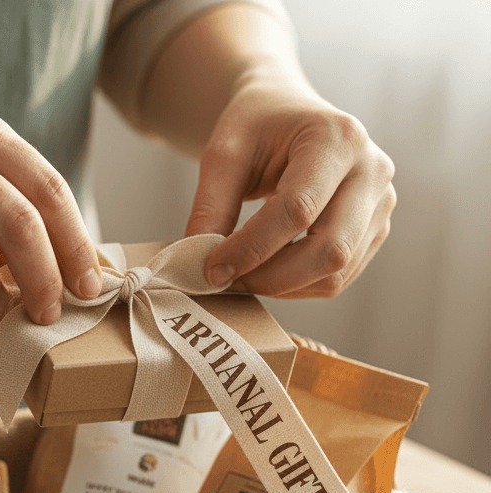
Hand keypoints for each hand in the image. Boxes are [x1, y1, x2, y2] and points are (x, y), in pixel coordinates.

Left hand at [184, 75, 394, 298]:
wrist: (289, 116)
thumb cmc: (257, 129)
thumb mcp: (224, 154)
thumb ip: (211, 208)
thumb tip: (200, 266)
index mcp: (338, 139)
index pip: (298, 210)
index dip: (251, 248)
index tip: (211, 270)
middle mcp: (372, 171)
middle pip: (329, 250)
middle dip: (270, 278)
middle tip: (225, 282)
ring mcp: (381, 203)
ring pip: (335, 274)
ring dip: (282, 288)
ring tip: (242, 275)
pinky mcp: (375, 230)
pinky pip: (337, 278)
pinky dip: (296, 287)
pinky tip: (266, 272)